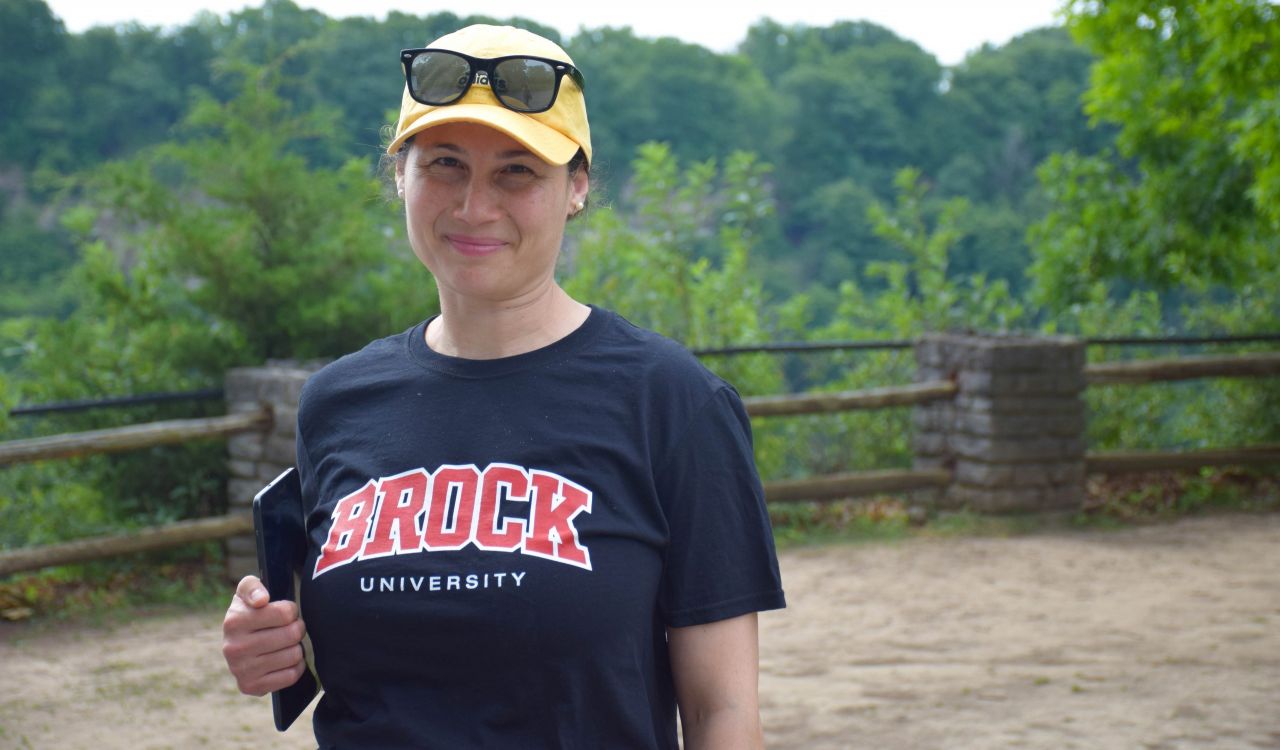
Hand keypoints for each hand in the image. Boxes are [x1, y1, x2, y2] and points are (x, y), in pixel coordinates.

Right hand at [221, 575, 307, 696]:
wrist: (239, 643)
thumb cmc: (250, 611)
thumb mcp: (247, 591)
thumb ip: (253, 586)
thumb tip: (261, 600)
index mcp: (234, 621)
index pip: (285, 613)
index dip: (291, 611)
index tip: (286, 612)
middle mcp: (233, 648)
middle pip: (292, 634)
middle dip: (297, 629)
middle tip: (291, 628)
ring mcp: (241, 670)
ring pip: (294, 655)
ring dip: (297, 648)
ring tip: (287, 644)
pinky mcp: (251, 687)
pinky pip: (291, 676)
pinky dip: (295, 667)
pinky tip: (285, 660)